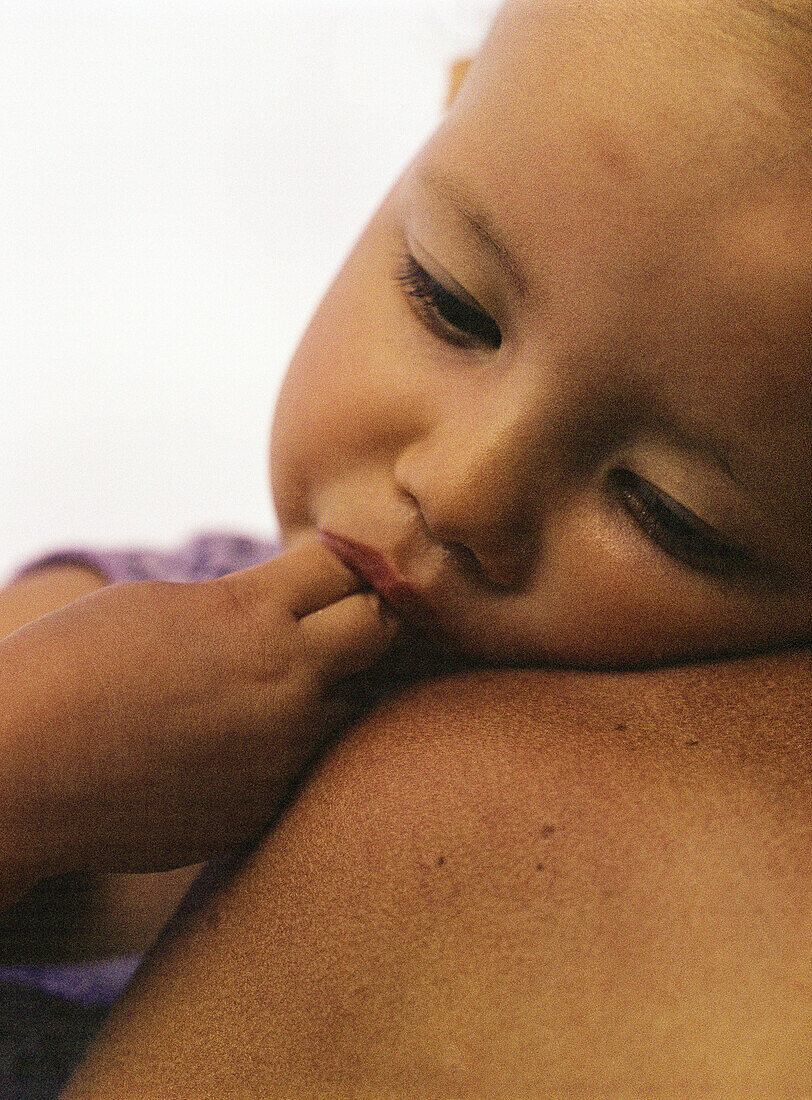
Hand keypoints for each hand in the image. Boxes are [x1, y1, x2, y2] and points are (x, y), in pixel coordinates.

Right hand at [0, 535, 399, 890]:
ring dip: (333, 687)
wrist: (16, 774)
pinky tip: (231, 743)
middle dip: (363, 616)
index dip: (338, 560)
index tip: (323, 570)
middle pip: (380, 630)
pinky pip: (305, 763)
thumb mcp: (160, 605)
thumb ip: (241, 602)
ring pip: (354, 704)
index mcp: (252, 614)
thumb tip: (291, 605)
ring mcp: (281, 752)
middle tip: (327, 621)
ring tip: (271, 685)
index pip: (348, 563)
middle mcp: (285, 682)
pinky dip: (287, 746)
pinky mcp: (264, 805)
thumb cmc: (71, 668)